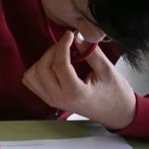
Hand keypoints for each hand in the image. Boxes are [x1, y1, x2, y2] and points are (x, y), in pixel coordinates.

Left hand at [23, 31, 138, 129]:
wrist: (117, 114)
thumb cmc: (116, 94)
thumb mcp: (108, 70)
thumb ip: (91, 53)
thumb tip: (77, 37)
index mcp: (75, 92)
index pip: (59, 64)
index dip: (62, 45)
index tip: (70, 35)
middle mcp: (59, 98)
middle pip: (42, 68)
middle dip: (53, 51)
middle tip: (67, 43)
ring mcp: (52, 100)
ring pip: (32, 76)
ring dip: (43, 60)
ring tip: (60, 54)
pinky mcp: (49, 100)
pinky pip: (32, 83)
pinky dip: (38, 70)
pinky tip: (53, 65)